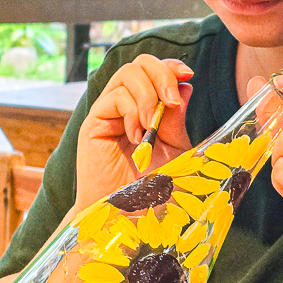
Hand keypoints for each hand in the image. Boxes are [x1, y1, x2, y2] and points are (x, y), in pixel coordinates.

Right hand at [75, 54, 193, 209]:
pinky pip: (115, 97)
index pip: (154, 70)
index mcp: (145, 109)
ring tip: (152, 126)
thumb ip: (177, 119)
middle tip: (171, 102)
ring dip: (148, 96)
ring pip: (127, 74)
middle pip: (139, 63)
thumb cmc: (151, 191)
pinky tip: (136, 137)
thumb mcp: (175, 150)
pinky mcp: (94, 124)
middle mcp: (125, 106)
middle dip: (161, 75)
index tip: (188, 74)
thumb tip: (185, 85)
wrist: (127, 219)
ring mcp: (108, 113)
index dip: (170, 65)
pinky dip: (132, 111)